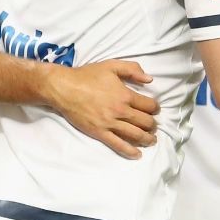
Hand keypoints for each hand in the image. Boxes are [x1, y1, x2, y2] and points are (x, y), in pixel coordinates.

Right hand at [42, 60, 158, 158]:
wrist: (64, 88)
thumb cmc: (87, 75)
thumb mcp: (111, 65)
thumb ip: (132, 69)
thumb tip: (149, 80)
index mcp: (125, 95)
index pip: (149, 105)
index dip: (155, 108)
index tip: (154, 109)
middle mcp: (121, 111)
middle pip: (146, 122)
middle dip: (153, 125)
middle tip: (152, 125)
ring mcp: (110, 123)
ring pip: (136, 135)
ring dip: (147, 139)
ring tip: (151, 140)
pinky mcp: (99, 132)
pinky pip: (118, 144)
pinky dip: (130, 151)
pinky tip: (137, 154)